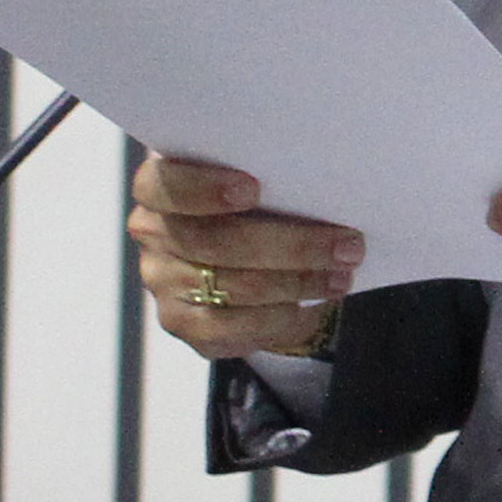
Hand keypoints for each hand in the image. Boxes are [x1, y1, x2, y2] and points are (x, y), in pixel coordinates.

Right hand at [129, 157, 362, 359]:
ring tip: (342, 276)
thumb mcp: (259, 176)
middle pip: (214, 242)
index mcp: (160, 185)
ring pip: (231, 287)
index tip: (254, 188)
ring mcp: (162, 281)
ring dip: (296, 284)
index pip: (163, 184)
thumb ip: (271, 172)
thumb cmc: (260, 199)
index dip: (203, 188)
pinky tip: (310, 308)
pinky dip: (277, 319)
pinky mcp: (180, 321)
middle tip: (348, 245)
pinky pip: (229, 328)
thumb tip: (323, 181)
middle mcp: (152, 232)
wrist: (248, 249)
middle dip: (291, 245)